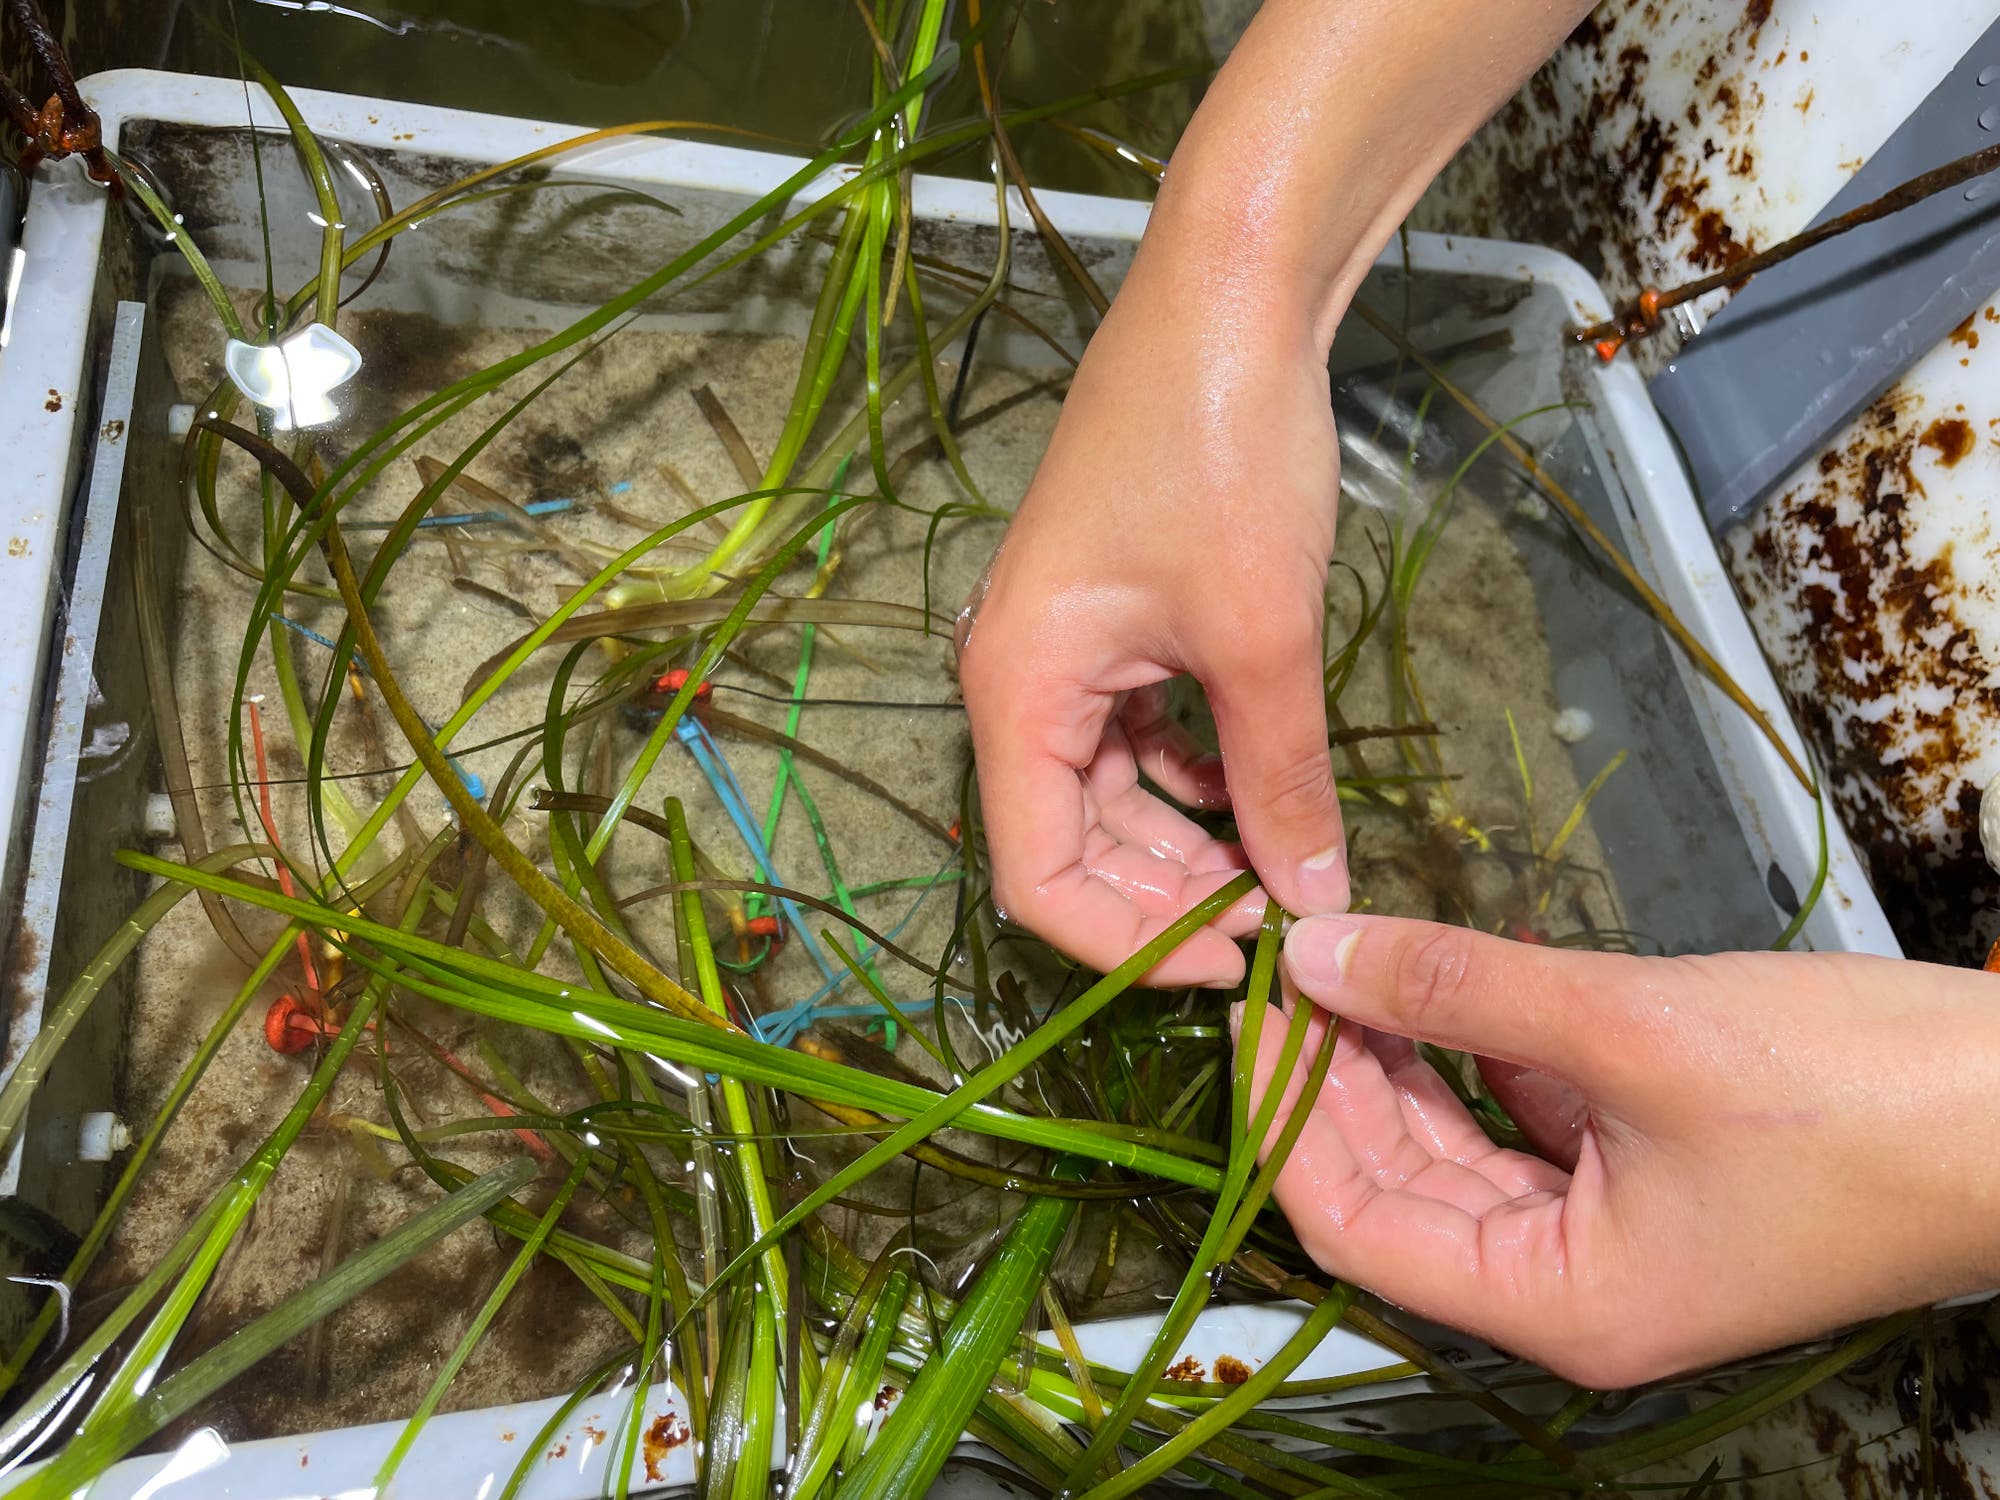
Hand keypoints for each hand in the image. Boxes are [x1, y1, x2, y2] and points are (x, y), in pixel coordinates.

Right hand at [955, 281, 1347, 988]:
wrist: (1228, 294)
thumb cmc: (1224, 453)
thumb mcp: (1262, 637)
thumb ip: (1282, 782)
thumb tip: (1316, 901)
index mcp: (1016, 690)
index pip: (1038, 879)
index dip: (1132, 943)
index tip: (1238, 958)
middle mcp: (1017, 679)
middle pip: (1071, 844)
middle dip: (1170, 896)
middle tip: (1281, 917)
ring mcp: (1060, 649)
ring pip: (1109, 797)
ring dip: (1188, 842)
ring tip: (1282, 865)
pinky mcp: (1108, 622)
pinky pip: (1135, 738)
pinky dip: (1194, 778)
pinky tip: (1259, 787)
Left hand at [1240, 914, 1999, 1387]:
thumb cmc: (1860, 1103)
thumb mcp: (1628, 1028)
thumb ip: (1458, 989)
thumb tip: (1319, 954)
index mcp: (1559, 1305)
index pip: (1354, 1228)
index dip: (1285, 1120)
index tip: (1252, 1016)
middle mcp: (1574, 1290)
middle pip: (1397, 1190)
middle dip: (1336, 1080)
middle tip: (1291, 970)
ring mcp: (1615, 1238)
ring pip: (1455, 1154)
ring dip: (1399, 1064)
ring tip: (1347, 965)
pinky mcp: (1652, 1179)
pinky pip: (1525, 1127)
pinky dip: (1477, 1060)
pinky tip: (1442, 988)